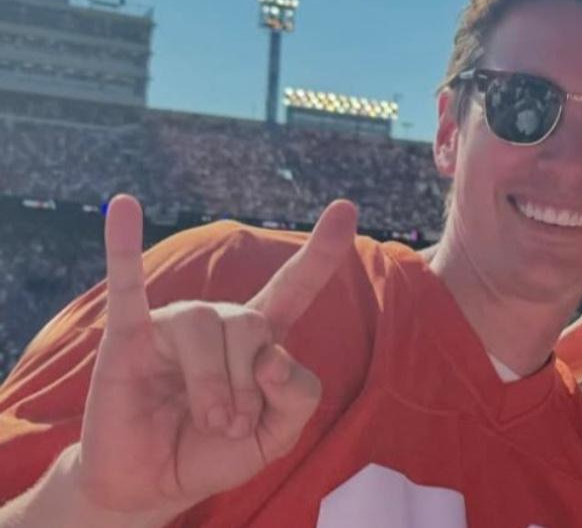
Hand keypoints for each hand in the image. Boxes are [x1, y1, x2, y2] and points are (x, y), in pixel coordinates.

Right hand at [75, 195, 357, 514]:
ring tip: (209, 421)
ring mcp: (174, 325)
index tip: (346, 208)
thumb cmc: (217, 453)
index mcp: (261, 338)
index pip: (296, 285)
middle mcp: (220, 321)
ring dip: (212, 385)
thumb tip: (272, 356)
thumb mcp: (279, 435)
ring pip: (205, 326)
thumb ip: (298, 396)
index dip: (321, 251)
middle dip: (248, 385)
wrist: (156, 486)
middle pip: (251, 324)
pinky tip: (123, 206)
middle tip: (233, 426)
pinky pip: (128, 285)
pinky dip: (123, 246)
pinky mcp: (128, 339)